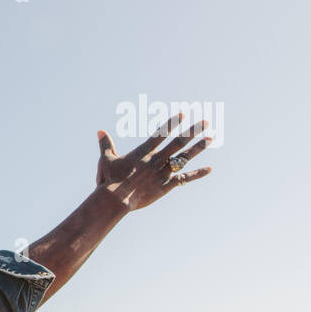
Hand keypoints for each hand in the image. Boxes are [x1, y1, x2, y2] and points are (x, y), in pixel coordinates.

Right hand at [95, 113, 212, 211]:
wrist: (116, 198)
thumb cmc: (109, 179)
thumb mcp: (106, 160)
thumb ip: (106, 145)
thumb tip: (100, 131)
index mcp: (144, 152)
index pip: (161, 133)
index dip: (172, 123)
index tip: (182, 114)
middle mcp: (156, 159)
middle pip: (178, 142)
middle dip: (193, 131)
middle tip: (205, 122)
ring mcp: (163, 172)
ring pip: (184, 157)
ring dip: (198, 147)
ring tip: (210, 138)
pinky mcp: (166, 185)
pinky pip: (185, 178)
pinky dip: (197, 174)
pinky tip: (209, 169)